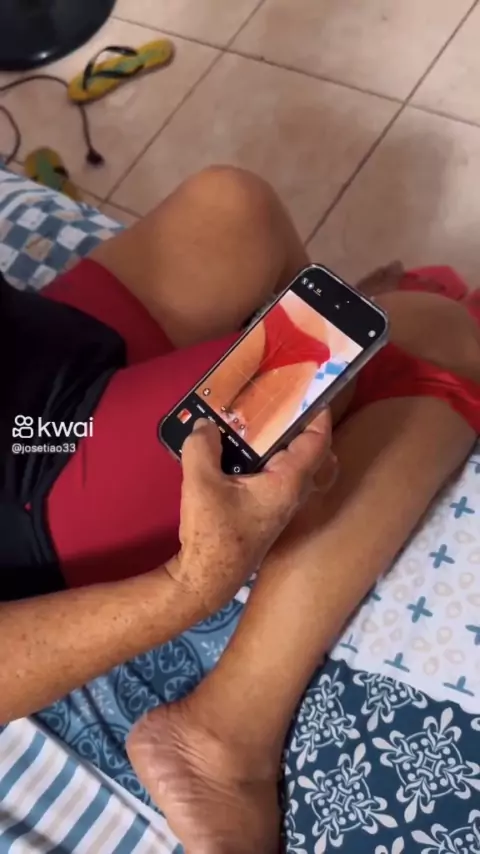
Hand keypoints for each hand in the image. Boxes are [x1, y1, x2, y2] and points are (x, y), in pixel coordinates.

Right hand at [168, 413, 336, 612]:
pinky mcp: (266, 514)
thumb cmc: (212, 534)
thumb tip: (204, 426)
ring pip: (297, 468)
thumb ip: (202, 447)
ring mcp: (281, 507)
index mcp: (287, 484)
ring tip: (262, 423)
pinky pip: (279, 478)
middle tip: (283, 406)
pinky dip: (271, 461)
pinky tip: (243, 454)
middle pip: (313, 454)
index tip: (311, 393)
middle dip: (303, 428)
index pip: (317, 444)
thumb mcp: (200, 483)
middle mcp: (292, 495)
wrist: (206, 579)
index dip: (318, 416)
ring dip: (285, 445)